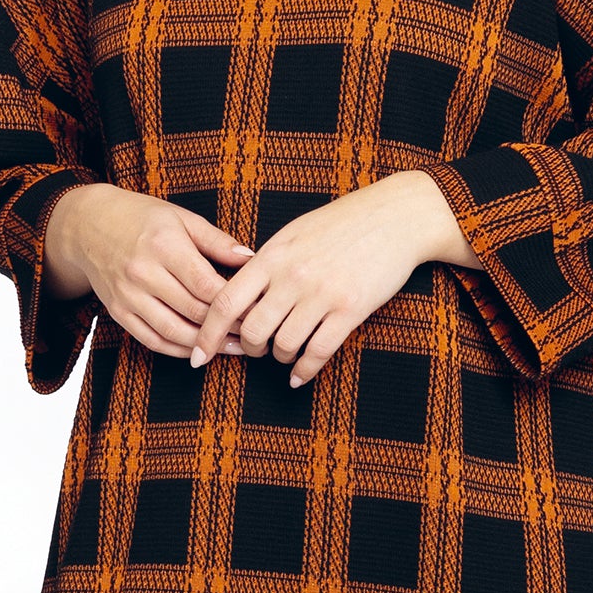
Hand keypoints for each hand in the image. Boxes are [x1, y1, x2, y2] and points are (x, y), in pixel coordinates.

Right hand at [43, 182, 256, 357]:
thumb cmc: (141, 218)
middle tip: (254, 334)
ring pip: (174, 331)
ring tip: (234, 348)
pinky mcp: (118, 311)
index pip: (206, 284)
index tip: (257, 310)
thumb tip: (252, 258)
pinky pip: (152, 339)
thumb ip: (216, 241)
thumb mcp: (180, 218)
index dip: (234, 303)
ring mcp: (128, 295)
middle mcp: (143, 272)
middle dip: (227, 327)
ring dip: (206, 345)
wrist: (88, 225)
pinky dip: (178, 350)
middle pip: (193, 310)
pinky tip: (200, 351)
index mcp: (164, 245)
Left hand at [185, 169, 480, 386]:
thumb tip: (237, 297)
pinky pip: (318, 352)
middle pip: (252, 330)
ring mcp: (322, 294)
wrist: (394, 217)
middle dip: (249, 348)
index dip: (206, 333)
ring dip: (280, 358)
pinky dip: (305, 370)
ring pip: (284, 345)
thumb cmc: (342, 223)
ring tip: (285, 354)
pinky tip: (300, 375)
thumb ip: (264, 263)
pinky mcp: (351, 310)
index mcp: (271, 256)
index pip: (225, 302)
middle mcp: (292, 276)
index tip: (197, 356)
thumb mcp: (294, 234)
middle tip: (256, 349)